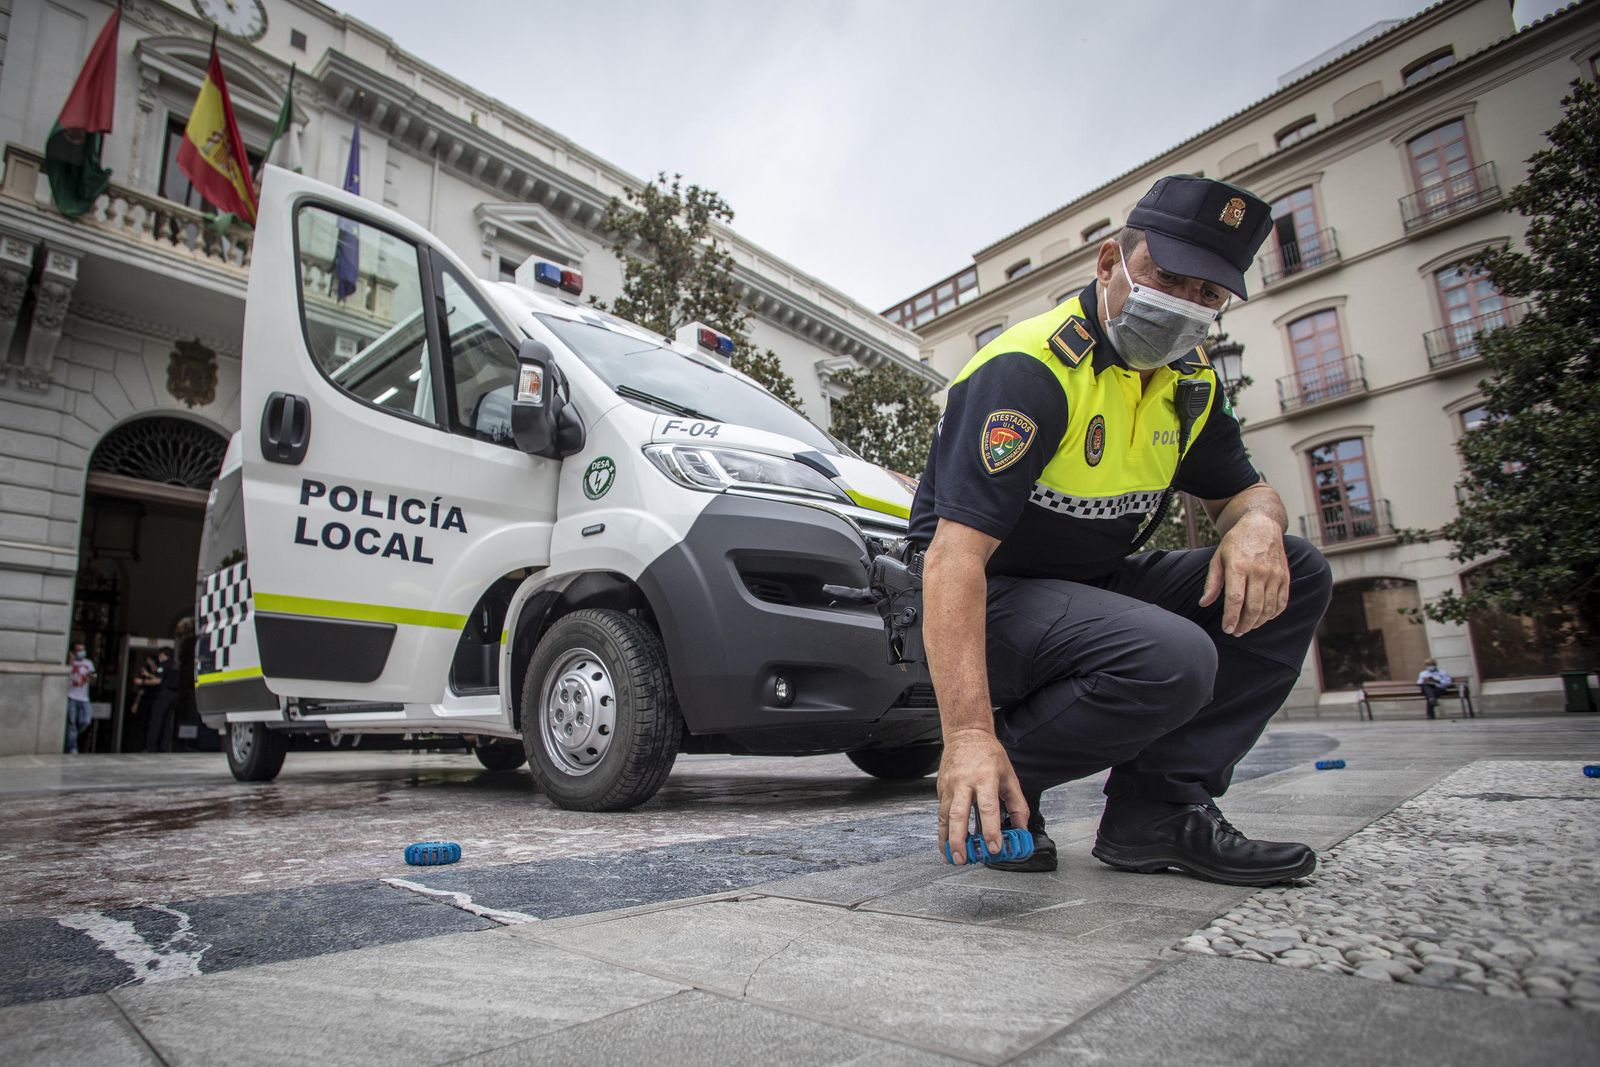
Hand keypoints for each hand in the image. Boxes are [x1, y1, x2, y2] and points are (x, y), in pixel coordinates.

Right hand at [937, 729, 1028, 864]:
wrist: (966, 734)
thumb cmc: (988, 754)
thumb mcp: (1009, 776)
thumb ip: (1017, 804)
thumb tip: (1021, 827)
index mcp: (985, 778)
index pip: (987, 808)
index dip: (990, 830)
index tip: (994, 847)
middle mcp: (964, 783)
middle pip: (958, 815)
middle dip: (960, 840)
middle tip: (964, 859)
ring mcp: (950, 786)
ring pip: (945, 817)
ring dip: (947, 839)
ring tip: (952, 858)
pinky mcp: (941, 789)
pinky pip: (940, 814)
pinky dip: (942, 831)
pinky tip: (945, 845)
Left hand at [1200, 511, 1289, 635]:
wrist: (1262, 525)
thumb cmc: (1236, 542)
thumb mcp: (1218, 557)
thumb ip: (1213, 582)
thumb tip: (1204, 603)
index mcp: (1238, 566)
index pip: (1235, 599)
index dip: (1231, 618)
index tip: (1227, 629)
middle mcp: (1258, 571)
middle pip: (1253, 607)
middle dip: (1244, 625)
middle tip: (1236, 632)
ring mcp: (1274, 574)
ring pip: (1268, 608)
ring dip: (1257, 622)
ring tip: (1247, 627)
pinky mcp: (1285, 576)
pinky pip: (1282, 602)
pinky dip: (1273, 614)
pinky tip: (1263, 618)